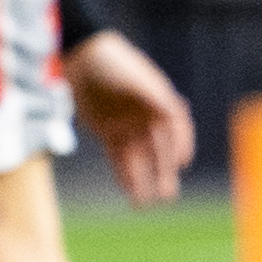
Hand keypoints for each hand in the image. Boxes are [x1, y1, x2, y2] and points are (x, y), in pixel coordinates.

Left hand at [67, 27, 193, 205]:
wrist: (80, 57)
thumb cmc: (112, 63)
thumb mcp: (136, 78)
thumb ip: (156, 96)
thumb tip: (179, 111)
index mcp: (159, 102)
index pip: (176, 129)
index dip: (181, 145)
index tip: (181, 163)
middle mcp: (146, 116)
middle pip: (159, 150)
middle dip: (163, 174)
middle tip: (167, 196)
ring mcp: (127, 125)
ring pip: (139, 159)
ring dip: (143, 181)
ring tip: (144, 204)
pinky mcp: (108, 131)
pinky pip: (119, 157)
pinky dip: (125, 175)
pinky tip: (130, 191)